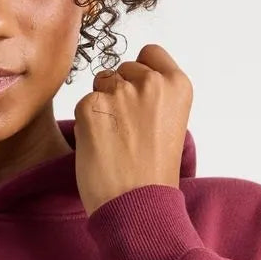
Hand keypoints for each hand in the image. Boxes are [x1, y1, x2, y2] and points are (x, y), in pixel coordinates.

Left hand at [73, 43, 193, 215]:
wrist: (139, 206)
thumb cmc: (155, 175)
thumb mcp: (172, 126)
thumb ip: (156, 99)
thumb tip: (129, 85)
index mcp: (177, 85)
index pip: (150, 53)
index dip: (141, 73)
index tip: (140, 98)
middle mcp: (151, 83)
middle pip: (122, 69)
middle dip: (119, 93)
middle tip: (127, 131)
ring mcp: (119, 93)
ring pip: (100, 84)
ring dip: (101, 106)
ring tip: (115, 140)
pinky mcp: (90, 107)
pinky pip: (83, 104)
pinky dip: (86, 124)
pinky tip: (100, 147)